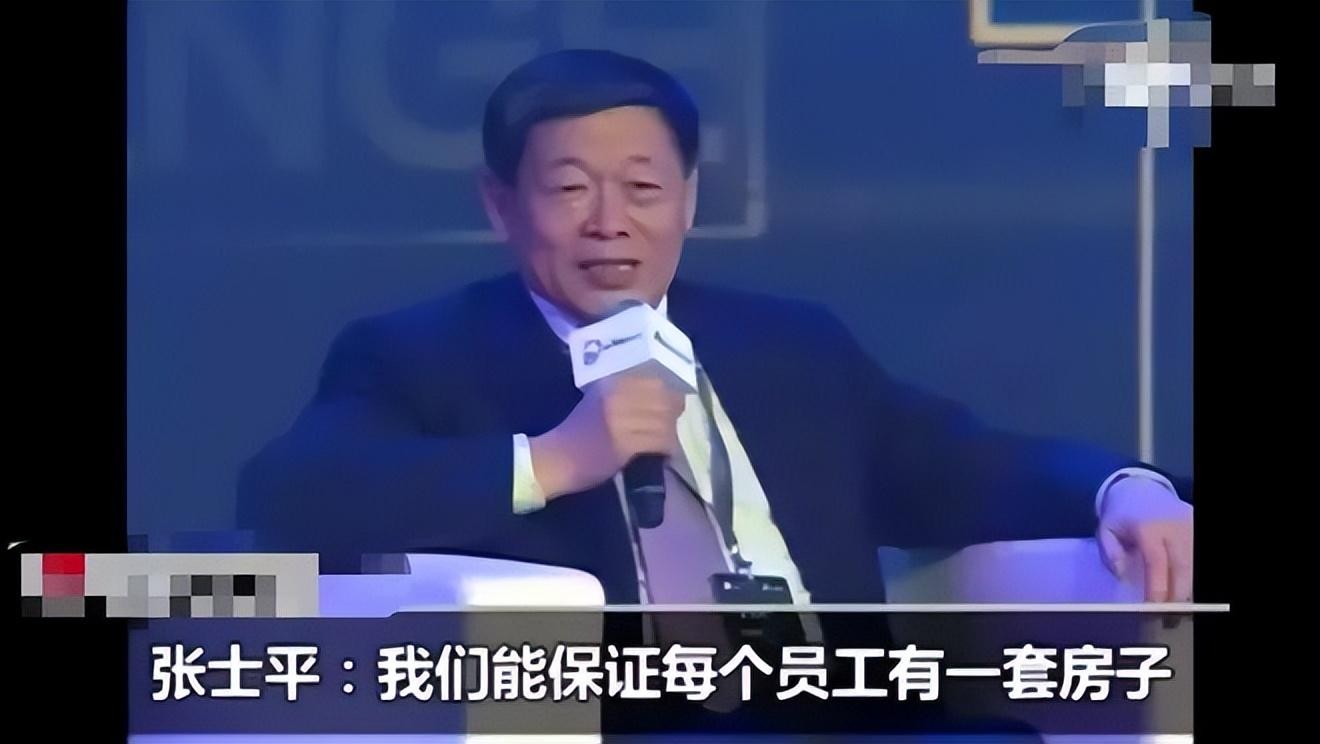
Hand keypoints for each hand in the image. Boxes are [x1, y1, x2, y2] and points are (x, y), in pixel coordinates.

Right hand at [529, 374, 684, 498]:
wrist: (556, 458)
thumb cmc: (576, 431)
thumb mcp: (597, 400)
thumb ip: (624, 394)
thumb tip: (658, 393)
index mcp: (613, 383)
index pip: (656, 381)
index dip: (671, 393)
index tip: (672, 404)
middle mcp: (620, 397)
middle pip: (664, 401)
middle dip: (672, 414)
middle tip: (669, 426)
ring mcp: (623, 420)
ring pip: (664, 423)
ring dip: (668, 435)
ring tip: (664, 442)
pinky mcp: (625, 443)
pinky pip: (658, 442)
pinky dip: (664, 449)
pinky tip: (660, 454)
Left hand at [1097, 476, 1192, 601]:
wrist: (1142, 489)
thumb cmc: (1122, 515)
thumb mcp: (1105, 529)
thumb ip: (1110, 553)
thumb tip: (1122, 575)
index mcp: (1148, 527)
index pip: (1157, 562)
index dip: (1158, 587)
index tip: (1154, 608)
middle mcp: (1174, 526)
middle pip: (1183, 567)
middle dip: (1178, 595)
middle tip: (1169, 617)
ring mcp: (1191, 527)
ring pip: (1195, 565)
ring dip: (1188, 587)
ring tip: (1177, 607)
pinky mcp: (1199, 527)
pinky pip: (1198, 558)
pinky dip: (1192, 575)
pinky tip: (1185, 588)